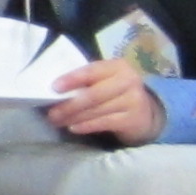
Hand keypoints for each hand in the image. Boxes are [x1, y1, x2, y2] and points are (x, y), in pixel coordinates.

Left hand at [46, 57, 162, 144]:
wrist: (145, 114)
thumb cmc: (116, 93)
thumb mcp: (106, 81)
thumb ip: (88, 81)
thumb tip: (55, 90)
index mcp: (118, 66)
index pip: (92, 71)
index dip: (73, 79)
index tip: (54, 87)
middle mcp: (128, 81)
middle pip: (93, 94)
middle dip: (69, 105)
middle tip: (51, 113)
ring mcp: (133, 100)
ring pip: (96, 110)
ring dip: (74, 117)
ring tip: (57, 121)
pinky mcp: (133, 119)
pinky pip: (103, 123)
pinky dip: (86, 126)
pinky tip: (73, 128)